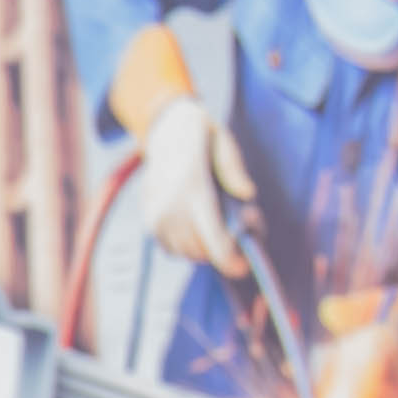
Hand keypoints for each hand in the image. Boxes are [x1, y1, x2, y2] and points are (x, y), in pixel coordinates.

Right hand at [133, 89, 253, 275]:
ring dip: (204, 249)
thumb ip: (235, 172)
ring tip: (217, 228)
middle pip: (201, 252)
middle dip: (222, 251)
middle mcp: (171, 207)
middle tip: (238, 235)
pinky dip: (186, 245)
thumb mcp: (224, 144)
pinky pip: (170, 248)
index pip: (214, 241)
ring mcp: (156, 216)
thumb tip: (248, 195)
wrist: (165, 130)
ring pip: (185, 253)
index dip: (230, 261)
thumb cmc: (202, 137)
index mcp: (193, 190)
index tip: (242, 267)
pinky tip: (196, 228)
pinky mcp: (149, 220)